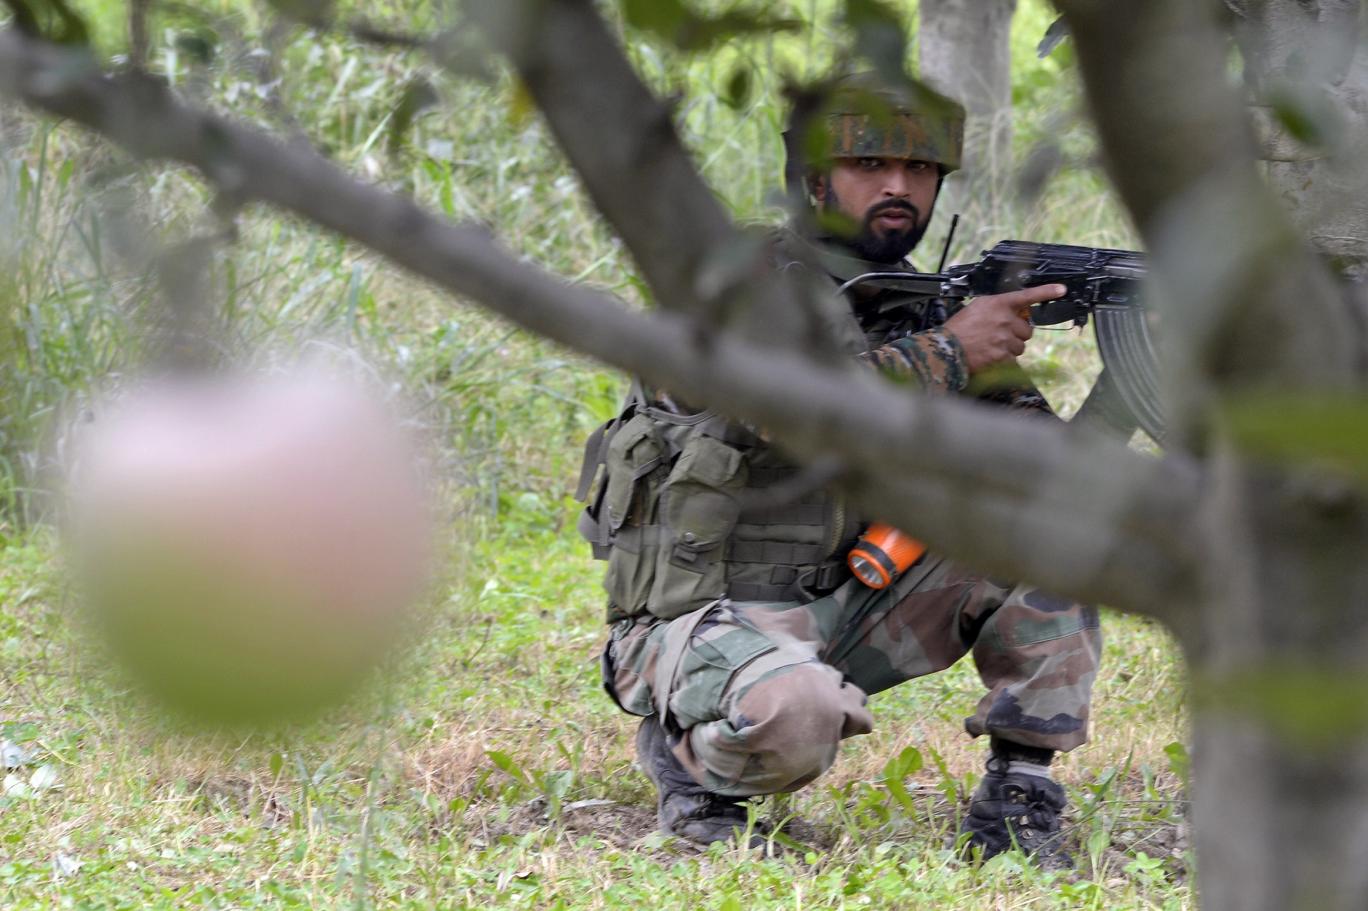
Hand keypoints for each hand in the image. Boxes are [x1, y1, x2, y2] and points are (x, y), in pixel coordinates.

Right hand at [943, 284, 1065, 373]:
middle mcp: (1004, 319)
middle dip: (1017, 334)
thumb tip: (1014, 312)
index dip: (1047, 292)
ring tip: (993, 347)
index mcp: (998, 304)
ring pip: (1021, 346)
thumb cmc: (958, 329)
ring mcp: (1004, 338)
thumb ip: (998, 307)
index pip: (1027, 296)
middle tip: (1002, 336)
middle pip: (1027, 329)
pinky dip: (1003, 359)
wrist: (946, 348)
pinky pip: (1012, 358)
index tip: (1062, 290)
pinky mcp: (1002, 355)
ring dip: (1011, 348)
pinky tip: (990, 355)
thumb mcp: (977, 308)